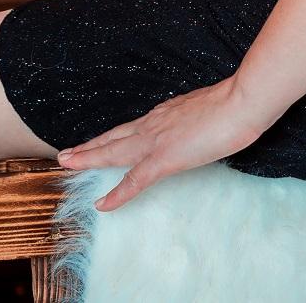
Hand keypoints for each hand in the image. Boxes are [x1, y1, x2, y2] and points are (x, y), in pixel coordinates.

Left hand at [55, 76, 269, 212]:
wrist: (241, 101)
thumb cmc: (234, 104)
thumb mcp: (208, 110)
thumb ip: (194, 119)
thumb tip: (194, 126)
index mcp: (164, 114)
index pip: (131, 127)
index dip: (112, 136)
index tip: (97, 142)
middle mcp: (154, 124)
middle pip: (114, 138)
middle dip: (89, 147)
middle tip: (65, 154)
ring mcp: (156, 141)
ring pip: (113, 153)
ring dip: (88, 159)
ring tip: (66, 164)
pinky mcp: (165, 159)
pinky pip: (135, 181)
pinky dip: (117, 194)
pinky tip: (102, 204)